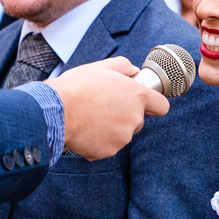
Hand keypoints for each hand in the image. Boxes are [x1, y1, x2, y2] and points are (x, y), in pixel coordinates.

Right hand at [46, 57, 169, 160]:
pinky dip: (97, 141)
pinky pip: (106, 146)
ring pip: (121, 134)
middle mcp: (134, 118)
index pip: (161, 106)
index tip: (145, 104)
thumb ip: (124, 67)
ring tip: (90, 118)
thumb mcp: (101, 67)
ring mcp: (122, 137)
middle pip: (138, 121)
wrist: (56, 111)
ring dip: (110, 129)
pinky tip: (84, 130)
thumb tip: (134, 71)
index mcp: (137, 96)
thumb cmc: (77, 87)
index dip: (154, 104)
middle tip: (103, 107)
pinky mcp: (108, 151)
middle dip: (124, 115)